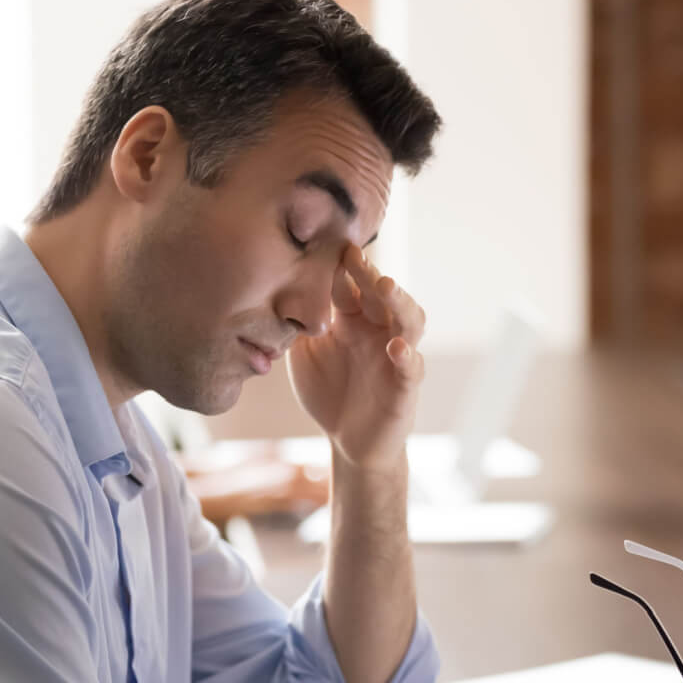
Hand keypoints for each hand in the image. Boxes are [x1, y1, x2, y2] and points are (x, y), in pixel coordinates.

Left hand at [286, 243, 425, 471]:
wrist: (348, 441)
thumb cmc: (328, 392)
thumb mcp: (302, 355)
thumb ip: (294, 327)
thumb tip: (269, 293)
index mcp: (353, 320)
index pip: (351, 284)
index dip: (342, 265)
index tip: (327, 241)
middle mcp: (379, 330)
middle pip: (381, 293)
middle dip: (369, 272)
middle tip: (353, 254)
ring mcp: (396, 355)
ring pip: (410, 319)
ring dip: (400, 300)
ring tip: (385, 285)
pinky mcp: (405, 386)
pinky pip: (413, 367)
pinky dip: (408, 356)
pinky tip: (396, 348)